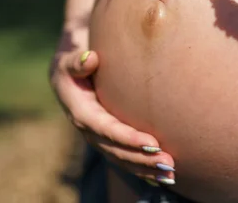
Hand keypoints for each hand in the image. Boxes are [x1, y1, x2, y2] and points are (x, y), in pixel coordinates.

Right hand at [50, 49, 175, 183]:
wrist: (67, 74)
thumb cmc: (72, 64)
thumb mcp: (69, 60)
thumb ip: (76, 61)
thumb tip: (91, 59)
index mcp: (80, 111)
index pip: (105, 128)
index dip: (127, 138)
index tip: (152, 143)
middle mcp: (89, 129)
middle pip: (116, 150)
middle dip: (142, 159)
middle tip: (168, 163)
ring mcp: (98, 137)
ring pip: (121, 158)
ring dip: (146, 169)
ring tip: (170, 174)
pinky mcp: (108, 139)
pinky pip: (124, 158)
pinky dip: (142, 169)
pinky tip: (162, 178)